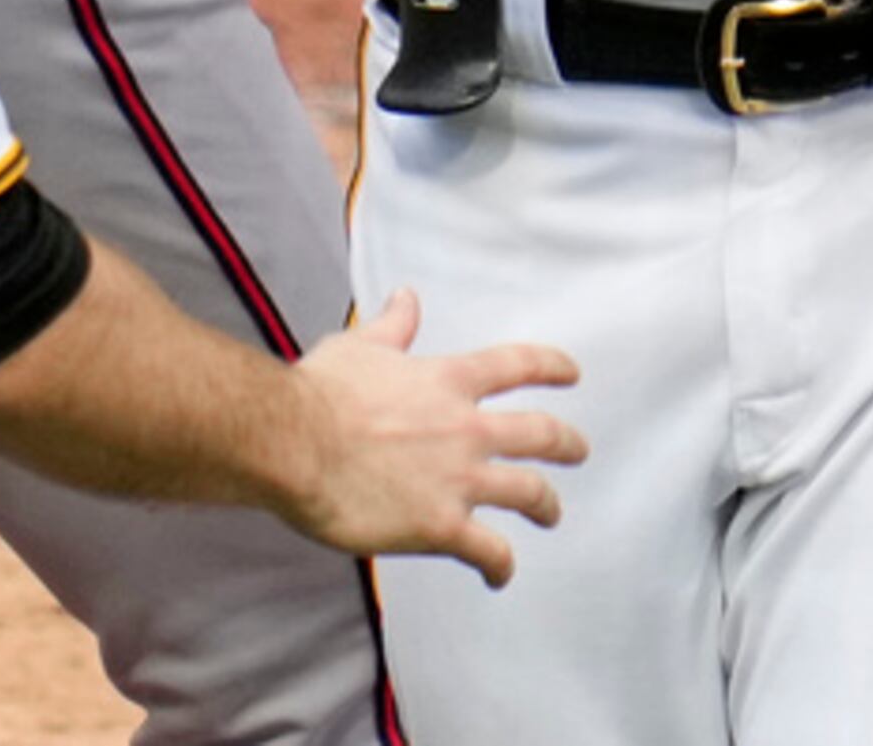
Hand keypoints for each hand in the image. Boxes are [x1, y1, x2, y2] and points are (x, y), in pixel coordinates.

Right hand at [274, 288, 584, 587]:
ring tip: (550, 513)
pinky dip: (501, 566)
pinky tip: (499, 575)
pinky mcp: (442, 526)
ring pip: (529, 493)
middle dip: (566, 443)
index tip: (570, 372)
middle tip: (577, 450)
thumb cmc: (320, 393)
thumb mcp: (360, 345)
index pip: (515, 366)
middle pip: (540, 434)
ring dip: (546, 505)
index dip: (550, 367)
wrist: (296, 442)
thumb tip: (405, 298)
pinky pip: (491, 552)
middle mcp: (467, 429)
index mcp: (448, 381)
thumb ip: (392, 327)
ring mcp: (460, 480)